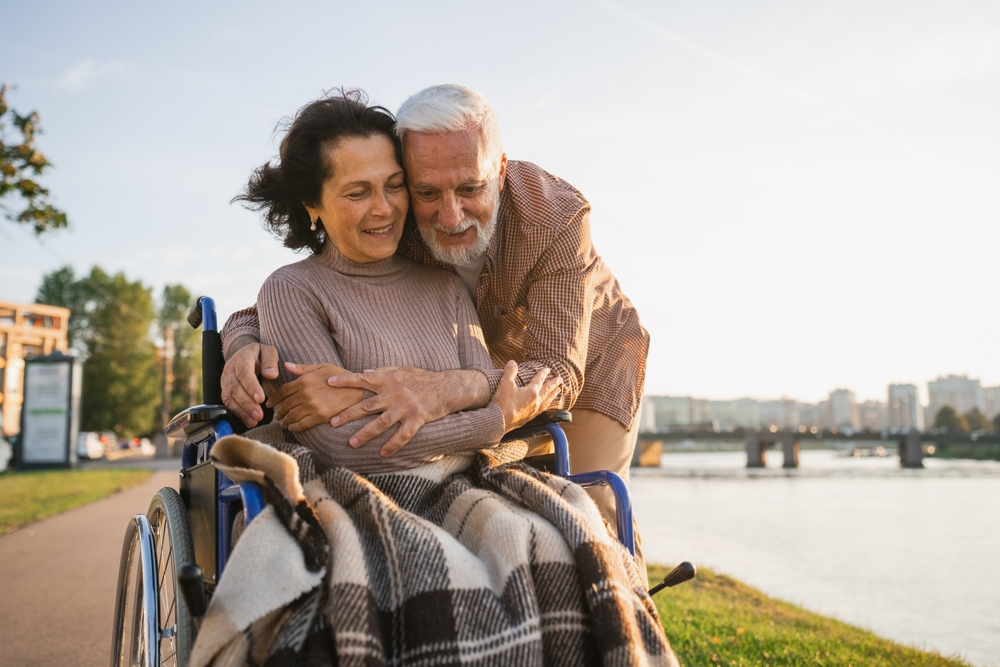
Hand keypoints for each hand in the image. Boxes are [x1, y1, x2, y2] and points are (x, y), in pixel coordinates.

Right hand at [221, 343, 278, 426]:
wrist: (244, 353)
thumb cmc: (260, 354)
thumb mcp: (268, 351)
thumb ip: (270, 361)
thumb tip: (271, 375)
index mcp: (241, 357)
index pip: (244, 372)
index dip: (251, 386)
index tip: (261, 398)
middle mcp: (230, 369)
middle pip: (235, 388)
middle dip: (247, 403)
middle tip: (259, 415)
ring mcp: (225, 380)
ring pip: (229, 397)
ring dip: (242, 411)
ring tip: (255, 420)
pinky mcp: (225, 390)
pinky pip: (228, 403)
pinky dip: (239, 413)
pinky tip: (249, 421)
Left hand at [265, 362, 363, 431]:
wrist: (359, 390)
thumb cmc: (342, 376)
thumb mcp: (323, 367)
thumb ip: (303, 368)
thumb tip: (286, 365)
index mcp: (305, 380)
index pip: (283, 391)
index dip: (274, 398)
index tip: (270, 403)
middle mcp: (306, 394)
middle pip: (285, 405)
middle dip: (279, 411)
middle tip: (276, 415)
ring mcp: (312, 406)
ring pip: (291, 416)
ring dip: (284, 421)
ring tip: (282, 423)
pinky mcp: (319, 417)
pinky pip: (301, 424)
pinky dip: (294, 427)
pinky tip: (292, 427)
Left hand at [328, 366, 490, 457]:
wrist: (448, 387)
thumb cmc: (424, 378)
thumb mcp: (403, 370)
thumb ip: (383, 372)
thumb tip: (365, 372)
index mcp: (389, 379)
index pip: (362, 379)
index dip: (345, 381)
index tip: (328, 383)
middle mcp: (395, 393)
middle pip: (367, 405)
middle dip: (348, 414)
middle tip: (331, 422)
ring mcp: (406, 407)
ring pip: (381, 423)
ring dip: (365, 434)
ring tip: (351, 443)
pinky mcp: (417, 419)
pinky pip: (402, 435)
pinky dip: (392, 445)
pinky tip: (383, 454)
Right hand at [490, 361, 562, 431]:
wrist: (499, 421)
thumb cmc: (503, 402)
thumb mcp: (505, 384)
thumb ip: (510, 372)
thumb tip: (512, 362)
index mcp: (531, 391)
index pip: (539, 380)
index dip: (544, 373)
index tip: (548, 369)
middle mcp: (535, 401)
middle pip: (547, 390)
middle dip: (554, 383)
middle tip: (560, 378)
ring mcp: (533, 411)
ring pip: (547, 401)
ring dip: (553, 395)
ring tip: (558, 391)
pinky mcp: (529, 418)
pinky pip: (542, 410)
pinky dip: (546, 405)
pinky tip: (545, 406)